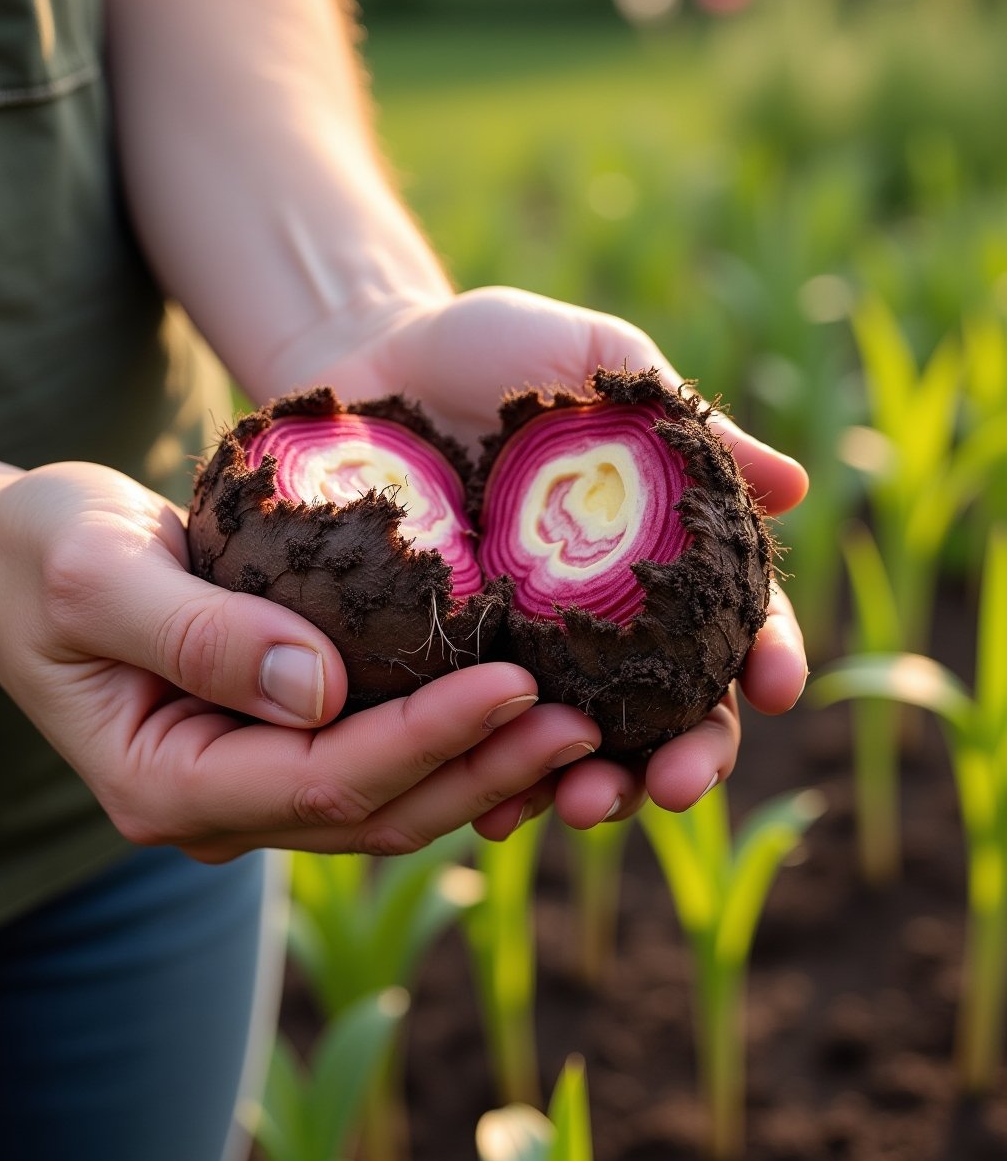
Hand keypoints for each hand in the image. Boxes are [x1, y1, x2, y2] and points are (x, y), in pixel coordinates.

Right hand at [0, 462, 599, 862]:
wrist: (10, 562)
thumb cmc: (39, 553)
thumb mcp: (98, 576)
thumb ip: (197, 634)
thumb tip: (318, 688)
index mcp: (169, 785)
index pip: (325, 778)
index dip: (428, 738)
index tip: (515, 683)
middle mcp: (220, 808)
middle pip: (377, 811)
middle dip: (485, 771)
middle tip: (589, 723)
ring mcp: (252, 785)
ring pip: (392, 801)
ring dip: (488, 770)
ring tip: (585, 725)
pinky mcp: (279, 747)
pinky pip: (382, 763)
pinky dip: (455, 744)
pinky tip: (523, 708)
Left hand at [318, 286, 808, 832]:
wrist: (362, 361)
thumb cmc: (489, 350)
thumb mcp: (594, 361)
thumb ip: (687, 420)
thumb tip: (798, 486)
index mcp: (659, 550)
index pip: (735, 618)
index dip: (766, 655)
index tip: (774, 687)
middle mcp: (605, 616)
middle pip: (673, 709)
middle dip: (690, 756)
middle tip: (681, 786)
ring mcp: (527, 649)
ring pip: (585, 744)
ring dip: (601, 787)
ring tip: (585, 806)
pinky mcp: (450, 666)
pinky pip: (480, 741)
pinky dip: (497, 783)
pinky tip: (496, 810)